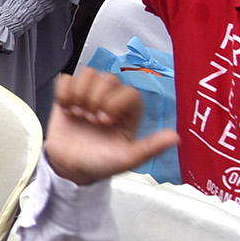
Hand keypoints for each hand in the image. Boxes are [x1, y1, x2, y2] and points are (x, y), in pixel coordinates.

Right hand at [44, 69, 178, 185]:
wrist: (68, 167)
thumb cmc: (99, 164)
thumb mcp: (127, 159)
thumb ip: (150, 147)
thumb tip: (175, 137)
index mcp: (128, 114)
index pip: (129, 91)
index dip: (115, 102)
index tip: (105, 121)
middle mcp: (110, 101)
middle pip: (108, 78)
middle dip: (96, 99)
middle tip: (90, 120)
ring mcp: (88, 96)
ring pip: (88, 73)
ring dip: (79, 94)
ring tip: (77, 114)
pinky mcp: (68, 95)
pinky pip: (66, 79)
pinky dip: (63, 92)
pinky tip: (66, 109)